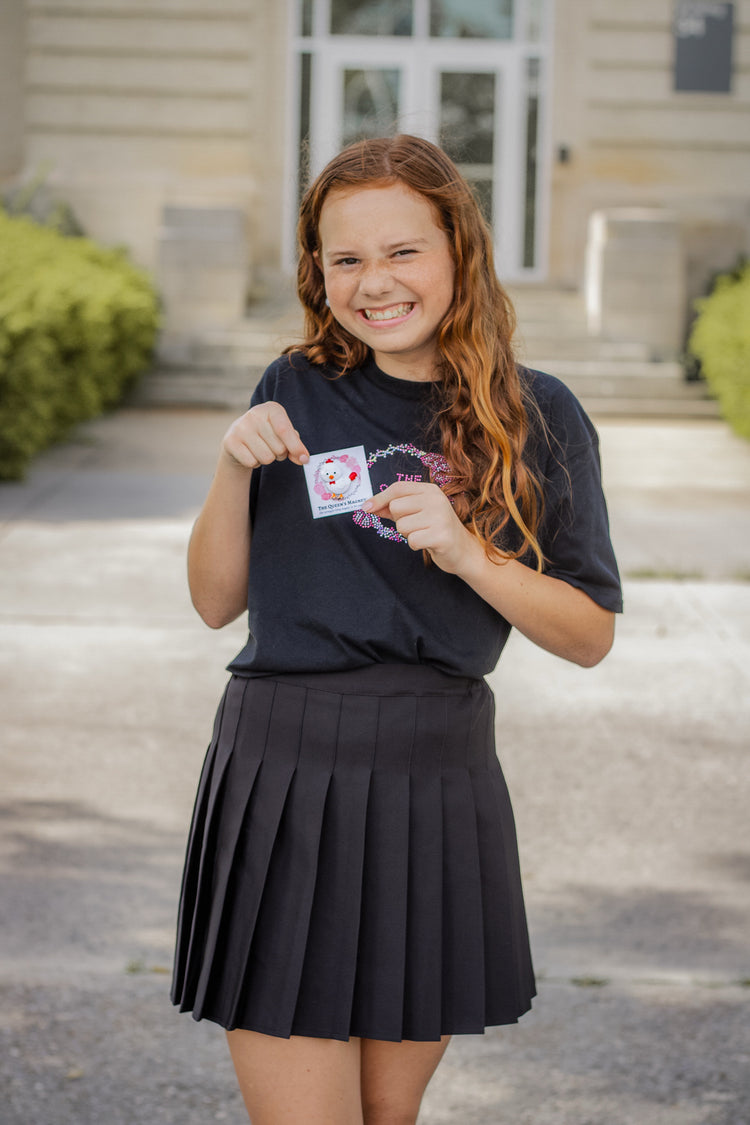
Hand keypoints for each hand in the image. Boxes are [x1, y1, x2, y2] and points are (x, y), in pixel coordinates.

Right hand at [221, 402, 308, 469]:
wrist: (238, 439)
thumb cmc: (267, 436)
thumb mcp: (284, 435)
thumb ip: (296, 446)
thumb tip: (303, 459)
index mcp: (271, 408)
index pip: (285, 431)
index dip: (296, 447)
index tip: (305, 459)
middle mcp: (254, 414)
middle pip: (278, 448)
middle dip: (279, 454)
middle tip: (271, 446)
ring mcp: (240, 427)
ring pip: (266, 457)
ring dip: (267, 459)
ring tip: (260, 449)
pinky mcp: (230, 441)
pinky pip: (252, 462)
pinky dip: (254, 463)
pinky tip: (249, 453)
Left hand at [362, 481, 477, 574]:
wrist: (462, 550)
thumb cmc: (434, 529)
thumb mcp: (415, 513)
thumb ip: (392, 508)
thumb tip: (368, 506)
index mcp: (430, 490)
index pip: (398, 488)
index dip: (379, 498)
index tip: (366, 508)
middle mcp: (436, 499)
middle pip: (396, 507)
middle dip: (400, 520)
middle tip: (417, 526)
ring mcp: (440, 517)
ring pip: (402, 526)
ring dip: (408, 534)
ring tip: (424, 534)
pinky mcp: (441, 536)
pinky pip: (411, 540)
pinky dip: (415, 545)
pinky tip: (429, 543)